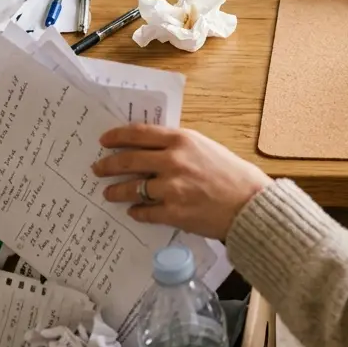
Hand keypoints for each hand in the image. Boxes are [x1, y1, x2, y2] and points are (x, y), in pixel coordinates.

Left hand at [92, 125, 272, 240]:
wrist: (249, 204)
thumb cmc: (232, 173)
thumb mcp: (205, 147)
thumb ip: (179, 146)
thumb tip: (152, 149)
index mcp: (182, 140)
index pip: (139, 134)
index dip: (117, 136)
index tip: (104, 141)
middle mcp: (173, 161)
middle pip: (128, 160)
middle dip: (108, 165)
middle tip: (98, 169)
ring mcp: (171, 188)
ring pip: (132, 188)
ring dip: (116, 191)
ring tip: (109, 193)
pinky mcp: (174, 212)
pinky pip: (145, 212)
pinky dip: (136, 212)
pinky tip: (133, 211)